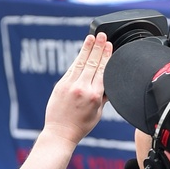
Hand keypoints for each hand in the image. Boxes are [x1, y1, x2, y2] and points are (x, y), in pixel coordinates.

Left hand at [43, 33, 112, 147]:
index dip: (106, 56)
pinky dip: (77, 59)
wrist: (60, 132)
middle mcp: (82, 89)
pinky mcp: (60, 85)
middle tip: (102, 35)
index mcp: (95, 96)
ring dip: (87, 48)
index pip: (102, 71)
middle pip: (92, 63)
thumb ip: (103, 96)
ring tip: (91, 38)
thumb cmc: (80, 125)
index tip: (109, 45)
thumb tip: (109, 83)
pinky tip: (82, 51)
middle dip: (98, 48)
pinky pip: (71, 69)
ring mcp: (70, 86)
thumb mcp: (98, 112)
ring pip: (81, 63)